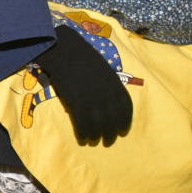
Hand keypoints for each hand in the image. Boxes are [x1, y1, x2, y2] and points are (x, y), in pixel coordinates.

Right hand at [34, 24, 132, 141]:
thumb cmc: (82, 58)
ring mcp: (93, 98)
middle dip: (111, 133)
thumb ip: (107, 85)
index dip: (125, 121)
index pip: (126, 108)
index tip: (122, 131)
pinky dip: (84, 132)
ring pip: (99, 124)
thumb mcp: (102, 70)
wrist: (66, 51)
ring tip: (93, 140)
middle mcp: (107, 93)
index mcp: (115, 84)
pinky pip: (83, 123)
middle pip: (113, 119)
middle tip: (108, 141)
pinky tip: (83, 138)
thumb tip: (107, 100)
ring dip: (97, 135)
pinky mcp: (78, 102)